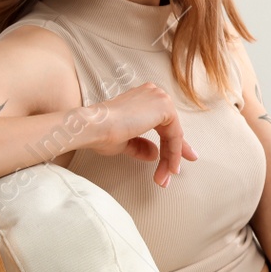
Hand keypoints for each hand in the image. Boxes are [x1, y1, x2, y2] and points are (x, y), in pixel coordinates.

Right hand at [77, 82, 197, 187]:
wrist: (94, 127)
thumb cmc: (101, 132)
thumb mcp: (124, 142)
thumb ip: (140, 145)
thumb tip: (154, 154)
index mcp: (142, 99)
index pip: (162, 125)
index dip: (170, 145)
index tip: (174, 161)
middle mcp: (153, 95)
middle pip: (170, 129)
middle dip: (172, 154)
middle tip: (173, 172)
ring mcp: (159, 98)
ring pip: (173, 134)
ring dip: (171, 158)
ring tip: (164, 177)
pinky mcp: (164, 106)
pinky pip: (175, 134)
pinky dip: (174, 153)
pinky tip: (169, 167)